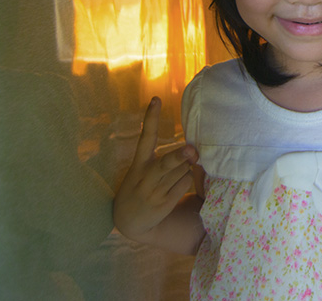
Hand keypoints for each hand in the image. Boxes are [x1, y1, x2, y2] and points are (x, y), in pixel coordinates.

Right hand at [113, 97, 198, 241]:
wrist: (129, 222)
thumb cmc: (140, 187)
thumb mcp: (140, 171)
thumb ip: (163, 159)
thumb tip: (192, 150)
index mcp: (138, 164)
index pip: (146, 137)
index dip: (151, 118)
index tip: (156, 99)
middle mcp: (146, 177)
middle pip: (167, 163)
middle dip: (180, 156)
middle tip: (192, 150)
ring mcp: (155, 191)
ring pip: (181, 171)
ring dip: (185, 168)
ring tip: (176, 173)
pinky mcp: (164, 202)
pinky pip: (184, 184)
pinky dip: (186, 180)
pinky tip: (178, 183)